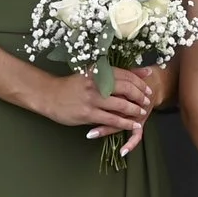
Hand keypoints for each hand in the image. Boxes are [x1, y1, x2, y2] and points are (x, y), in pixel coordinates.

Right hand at [40, 67, 157, 156]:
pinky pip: (112, 119)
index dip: (140, 83)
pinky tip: (133, 125)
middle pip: (127, 88)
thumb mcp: (91, 74)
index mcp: (98, 71)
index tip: (147, 89)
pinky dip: (125, 123)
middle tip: (147, 101)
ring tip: (142, 113)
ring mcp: (92, 99)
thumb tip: (140, 72)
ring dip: (135, 110)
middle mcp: (96, 83)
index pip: (126, 75)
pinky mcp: (88, 113)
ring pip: (121, 105)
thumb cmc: (72, 85)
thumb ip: (112, 74)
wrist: (49, 95)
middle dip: (140, 96)